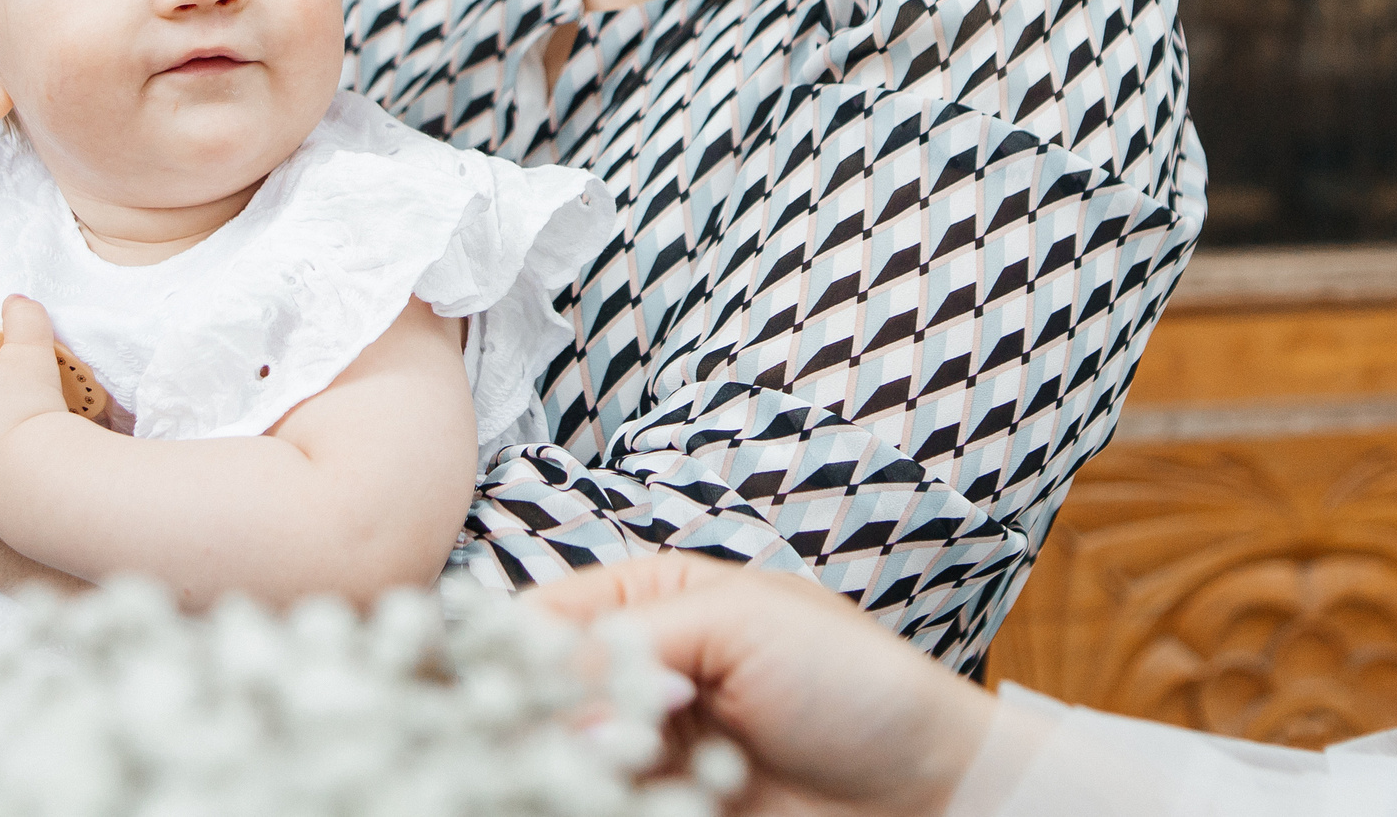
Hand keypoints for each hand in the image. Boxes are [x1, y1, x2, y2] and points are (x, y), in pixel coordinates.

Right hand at [532, 555, 995, 816]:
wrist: (927, 791)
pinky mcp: (662, 810)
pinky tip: (631, 800)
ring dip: (567, 774)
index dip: (497, 652)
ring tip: (602, 777)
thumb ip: (628, 646)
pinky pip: (599, 804)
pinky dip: (597, 802)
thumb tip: (549, 698)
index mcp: (646, 601)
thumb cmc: (851, 682)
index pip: (539, 617)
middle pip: (534, 699)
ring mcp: (645, 752)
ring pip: (558, 764)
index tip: (469, 688)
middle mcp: (634, 673)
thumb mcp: (738, 625)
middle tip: (547, 748)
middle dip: (525, 725)